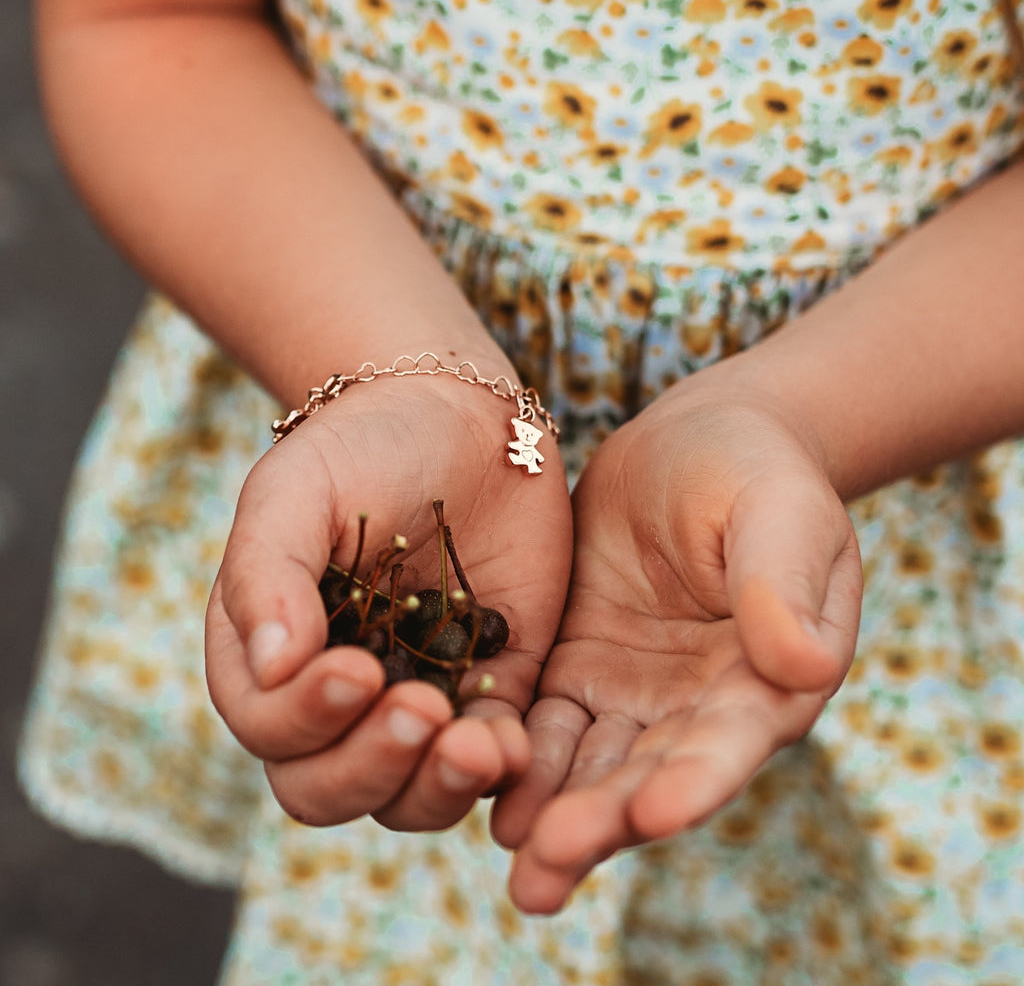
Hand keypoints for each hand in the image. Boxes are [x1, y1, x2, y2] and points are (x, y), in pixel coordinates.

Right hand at [205, 371, 571, 831]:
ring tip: (478, 747)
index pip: (269, 726)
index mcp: (271, 655)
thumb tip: (270, 667)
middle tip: (421, 712)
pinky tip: (516, 745)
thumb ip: (267, 572)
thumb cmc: (362, 448)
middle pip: (329, 787)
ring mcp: (415, 701)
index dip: (306, 718)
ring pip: (408, 795)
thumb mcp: (296, 491)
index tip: (357, 669)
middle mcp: (335, 698)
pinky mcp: (489, 694)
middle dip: (372, 766)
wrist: (460, 421)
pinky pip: (488, 757)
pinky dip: (500, 768)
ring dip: (436, 786)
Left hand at [491, 386, 861, 912]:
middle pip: (649, 775)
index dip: (695, 780)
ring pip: (591, 765)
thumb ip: (783, 583)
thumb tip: (803, 666)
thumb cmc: (756, 469)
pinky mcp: (578, 668)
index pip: (730, 740)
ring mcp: (634, 692)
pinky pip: (544, 720)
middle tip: (547, 870)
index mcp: (767, 679)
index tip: (653, 813)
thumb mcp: (780, 511)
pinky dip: (516, 755)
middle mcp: (699, 706)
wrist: (694, 442)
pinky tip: (475, 782)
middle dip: (601, 822)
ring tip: (514, 862)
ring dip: (551, 813)